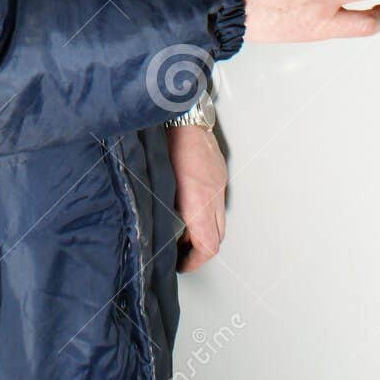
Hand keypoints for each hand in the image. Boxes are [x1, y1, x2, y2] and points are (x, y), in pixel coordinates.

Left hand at [166, 124, 226, 271]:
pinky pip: (219, 202)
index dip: (195, 261)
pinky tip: (191, 206)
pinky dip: (208, 212)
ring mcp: (219, 184)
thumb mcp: (159, 182)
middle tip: (182, 253)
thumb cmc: (167, 143)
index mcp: (198, 200)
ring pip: (220, 221)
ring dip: (205, 231)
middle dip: (201, 250)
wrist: (184, 115)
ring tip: (184, 230)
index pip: (207, 245)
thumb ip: (164, 209)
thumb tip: (162, 228)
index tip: (182, 264)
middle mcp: (213, 195)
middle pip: (217, 238)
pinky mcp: (219, 174)